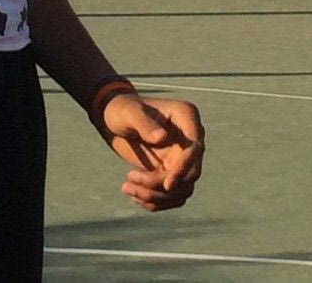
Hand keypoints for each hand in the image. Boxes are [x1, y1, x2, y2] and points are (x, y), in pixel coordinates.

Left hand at [99, 94, 203, 211]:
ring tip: (126, 187)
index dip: (184, 168)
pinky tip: (134, 194)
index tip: (166, 186)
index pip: (195, 148)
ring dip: (155, 196)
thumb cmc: (122, 110)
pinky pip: (173, 196)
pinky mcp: (173, 172)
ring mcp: (183, 157)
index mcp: (186, 117)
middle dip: (161, 185)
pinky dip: (155, 201)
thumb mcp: (130, 113)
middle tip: (130, 179)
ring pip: (182, 189)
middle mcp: (189, 138)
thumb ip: (144, 124)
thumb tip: (162, 137)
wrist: (115, 120)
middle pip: (190, 174)